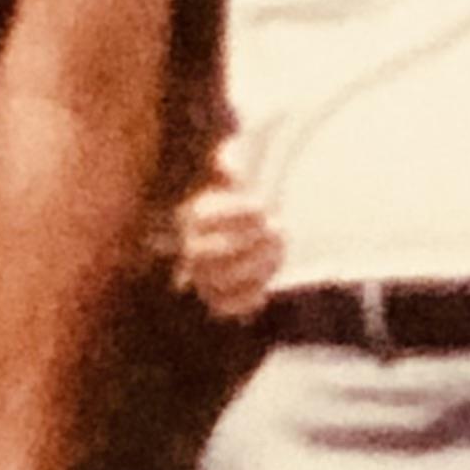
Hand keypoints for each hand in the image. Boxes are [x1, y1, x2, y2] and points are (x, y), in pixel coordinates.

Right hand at [167, 147, 280, 320]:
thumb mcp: (250, 173)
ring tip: (277, 252)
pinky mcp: (218, 298)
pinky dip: (244, 300)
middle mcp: (192, 246)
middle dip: (244, 243)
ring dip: (251, 268)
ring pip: (213, 280)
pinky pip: (222, 307)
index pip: (202, 216)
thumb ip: (238, 162)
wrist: (268, 232)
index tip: (264, 207)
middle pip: (202, 253)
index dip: (233, 212)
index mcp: (196, 214)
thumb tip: (230, 167)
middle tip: (276, 231)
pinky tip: (264, 290)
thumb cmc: (254, 200)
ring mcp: (203, 274)